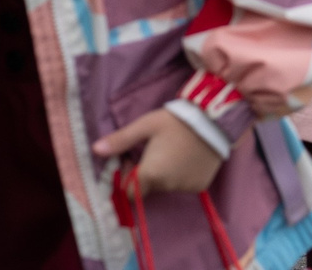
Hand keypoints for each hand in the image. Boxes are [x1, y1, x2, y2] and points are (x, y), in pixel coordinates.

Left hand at [92, 106, 225, 195]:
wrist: (217, 119)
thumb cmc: (177, 121)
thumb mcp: (147, 126)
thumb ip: (120, 140)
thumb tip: (94, 150)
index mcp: (150, 174)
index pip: (128, 193)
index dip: (127, 179)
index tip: (134, 161)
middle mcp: (167, 186)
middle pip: (148, 187)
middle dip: (147, 173)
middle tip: (156, 150)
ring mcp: (185, 187)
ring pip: (166, 186)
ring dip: (166, 174)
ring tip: (175, 151)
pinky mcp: (200, 186)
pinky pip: (183, 185)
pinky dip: (182, 175)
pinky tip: (188, 157)